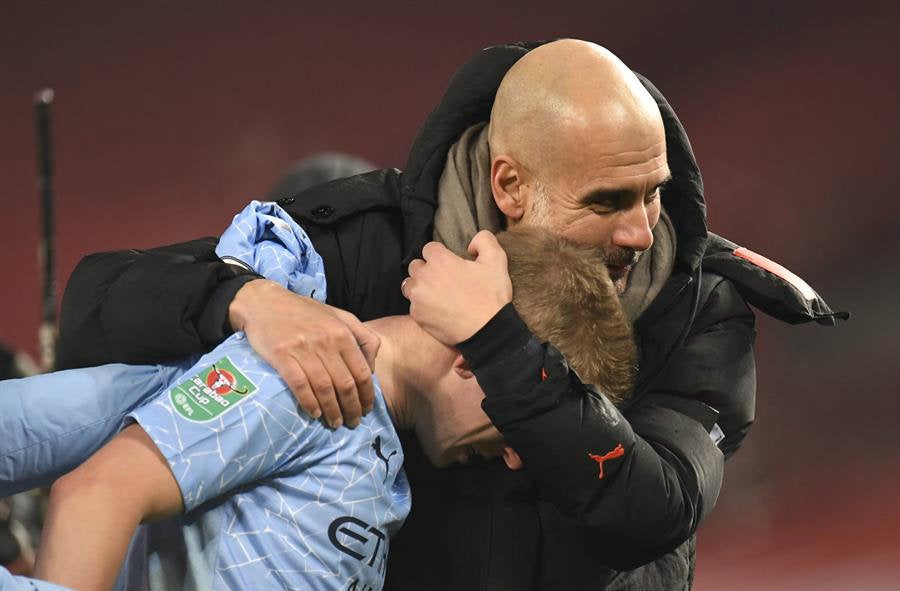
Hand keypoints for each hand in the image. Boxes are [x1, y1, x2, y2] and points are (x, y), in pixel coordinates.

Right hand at [229, 279, 379, 427]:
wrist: (264, 302)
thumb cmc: (303, 312)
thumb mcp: (338, 316)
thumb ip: (362, 336)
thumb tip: (371, 367)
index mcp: (342, 332)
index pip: (361, 371)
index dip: (366, 395)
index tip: (366, 409)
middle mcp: (325, 341)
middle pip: (345, 383)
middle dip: (352, 407)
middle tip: (352, 422)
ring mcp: (303, 348)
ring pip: (325, 387)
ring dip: (332, 410)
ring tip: (335, 423)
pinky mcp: (281, 355)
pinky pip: (300, 385)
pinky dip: (309, 402)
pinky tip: (315, 414)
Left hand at [403, 231, 511, 344]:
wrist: (487, 331)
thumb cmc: (491, 296)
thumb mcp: (497, 260)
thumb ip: (484, 240)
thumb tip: (471, 243)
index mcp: (440, 260)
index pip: (429, 248)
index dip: (440, 255)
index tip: (450, 264)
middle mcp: (424, 276)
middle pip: (416, 266)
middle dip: (427, 270)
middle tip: (444, 280)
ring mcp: (418, 297)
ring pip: (411, 286)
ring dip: (420, 287)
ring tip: (438, 295)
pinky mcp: (417, 315)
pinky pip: (414, 306)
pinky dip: (422, 307)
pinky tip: (438, 310)